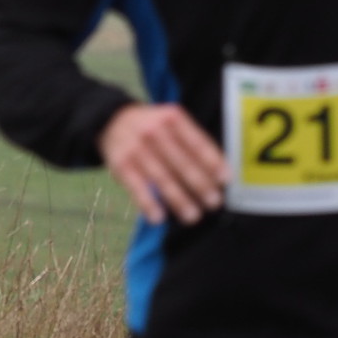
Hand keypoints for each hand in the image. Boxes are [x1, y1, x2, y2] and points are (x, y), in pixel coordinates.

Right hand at [100, 102, 227, 224]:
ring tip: (193, 216)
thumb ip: (193, 141)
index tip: (225, 180)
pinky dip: (148, 204)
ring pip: (162, 178)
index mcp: (172, 119)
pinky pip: (136, 187)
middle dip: (200, 185)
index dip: (213, 162)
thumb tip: (219, 171)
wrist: (112, 120)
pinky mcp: (120, 165)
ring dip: (179, 200)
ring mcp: (136, 149)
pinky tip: (159, 218)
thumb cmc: (153, 127)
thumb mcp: (172, 122)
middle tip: (214, 202)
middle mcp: (153, 131)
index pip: (197, 143)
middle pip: (181, 162)